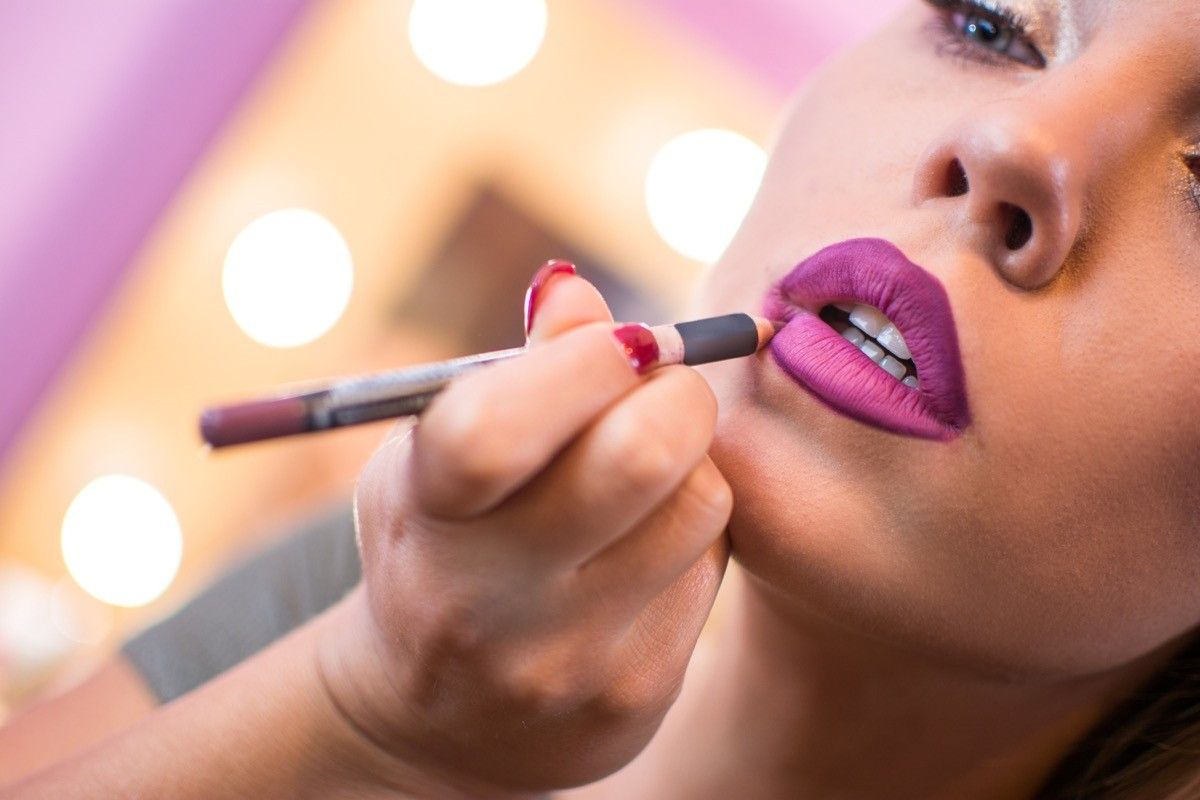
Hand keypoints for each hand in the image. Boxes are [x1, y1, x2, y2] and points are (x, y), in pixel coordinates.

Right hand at [319, 269, 731, 796]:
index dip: (581, 360)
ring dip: (689, 461)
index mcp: (422, 517)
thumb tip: (577, 288)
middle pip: (638, 455)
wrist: (437, 720)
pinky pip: (712, 566)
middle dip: (673, 391)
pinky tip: (641, 545)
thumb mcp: (435, 460)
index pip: (496, 429)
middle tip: (659, 385)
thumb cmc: (441, 548)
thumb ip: (510, 374)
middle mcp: (486, 602)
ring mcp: (567, 659)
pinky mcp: (636, 696)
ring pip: (700, 502)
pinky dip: (691, 530)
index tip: (619, 339)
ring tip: (643, 472)